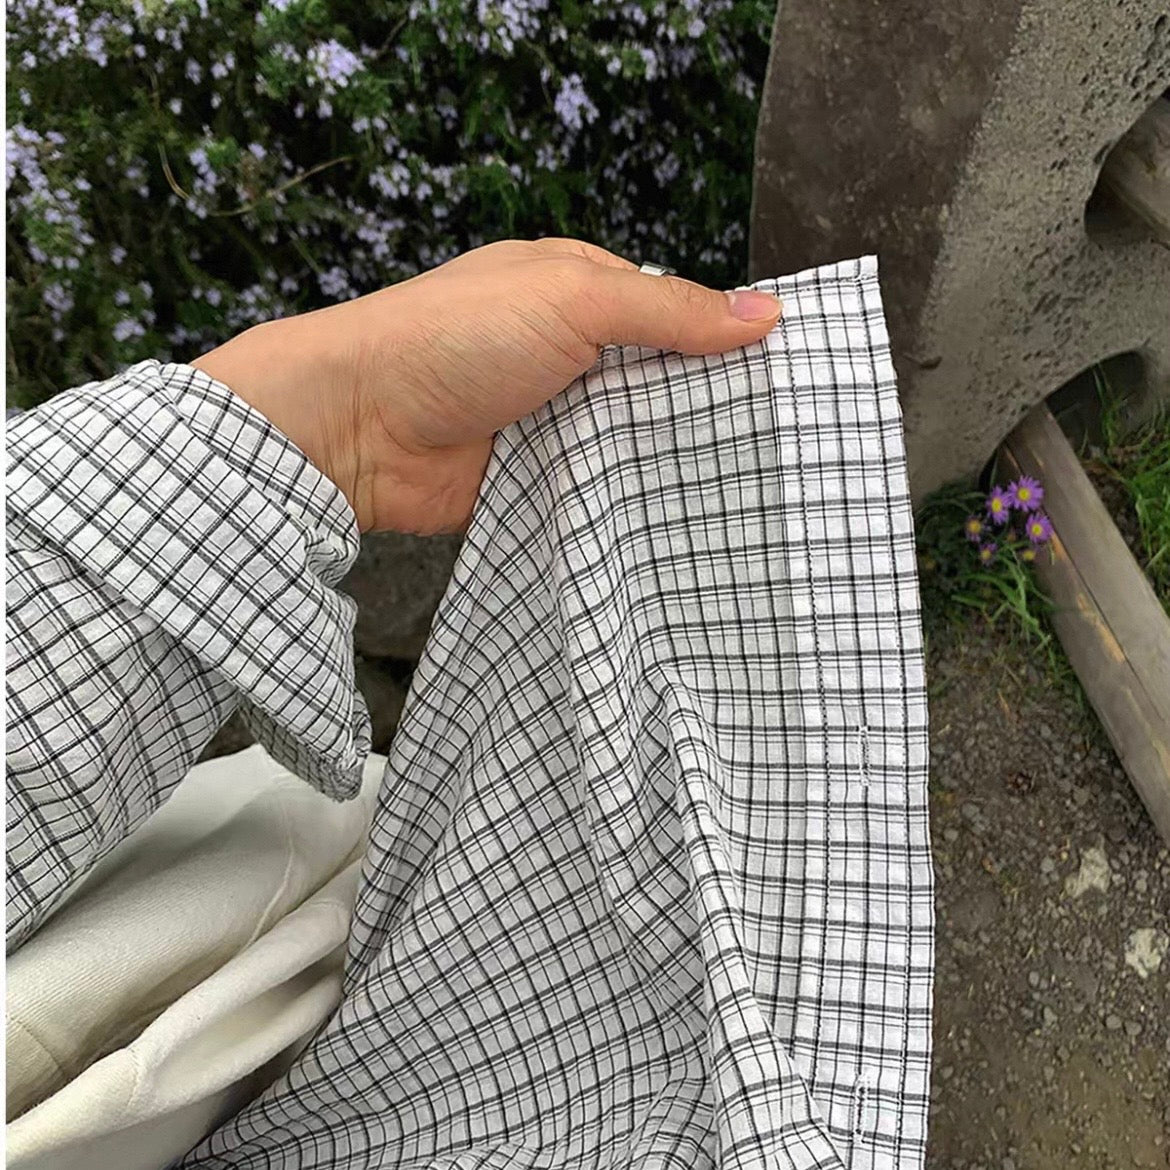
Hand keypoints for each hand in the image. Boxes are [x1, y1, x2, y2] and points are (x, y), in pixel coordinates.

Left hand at [191, 238, 781, 533]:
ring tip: (756, 494)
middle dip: (708, 413)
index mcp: (579, 294)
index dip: (728, 343)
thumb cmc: (454, 338)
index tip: (790, 379)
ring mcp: (555, 423)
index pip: (674, 315)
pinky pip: (600, 493)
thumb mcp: (570, 298)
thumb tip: (765, 312)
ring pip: (635, 444)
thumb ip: (666, 310)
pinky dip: (632, 505)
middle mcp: (571, 357)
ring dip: (674, 464)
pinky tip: (687, 525)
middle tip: (786, 449)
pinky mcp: (539, 481)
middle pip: (660, 385)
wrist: (359, 427)